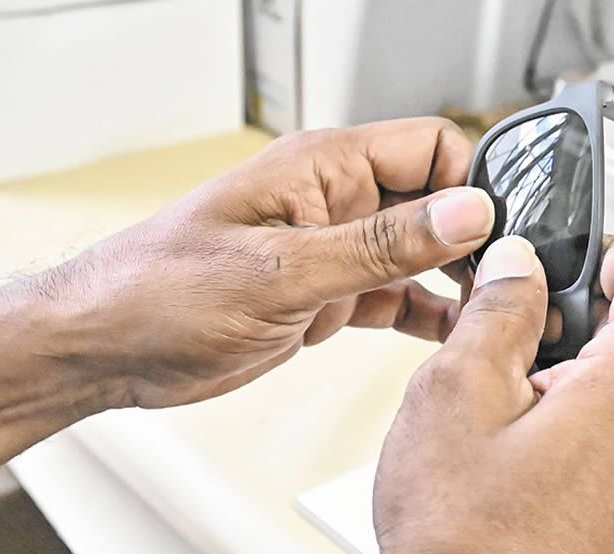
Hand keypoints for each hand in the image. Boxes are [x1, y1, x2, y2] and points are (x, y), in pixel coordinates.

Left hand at [55, 117, 491, 407]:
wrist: (106, 348)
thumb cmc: (159, 290)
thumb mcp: (282, 270)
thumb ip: (380, 244)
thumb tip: (465, 213)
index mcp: (324, 168)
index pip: (432, 146)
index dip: (474, 185)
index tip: (500, 235)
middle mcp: (335, 201)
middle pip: (437, 202)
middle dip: (477, 238)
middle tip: (507, 285)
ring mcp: (332, 250)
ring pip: (422, 254)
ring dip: (458, 281)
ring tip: (494, 315)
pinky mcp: (325, 296)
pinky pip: (395, 296)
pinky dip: (426, 315)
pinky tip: (452, 335)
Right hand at [371, 235, 613, 553]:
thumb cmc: (464, 546)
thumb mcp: (454, 395)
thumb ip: (499, 310)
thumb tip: (521, 268)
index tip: (581, 270)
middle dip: (588, 339)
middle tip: (518, 367)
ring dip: (591, 400)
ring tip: (518, 439)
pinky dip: (602, 453)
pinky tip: (538, 484)